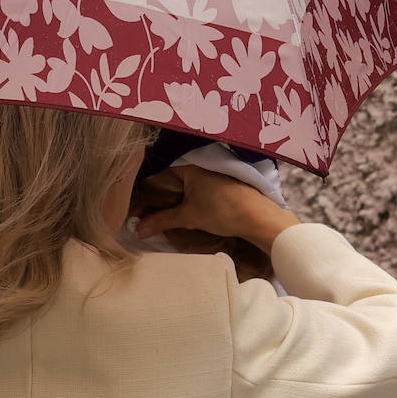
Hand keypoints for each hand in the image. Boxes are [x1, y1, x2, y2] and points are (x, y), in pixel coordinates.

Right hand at [134, 165, 299, 254]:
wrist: (259, 218)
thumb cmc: (222, 211)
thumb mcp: (188, 216)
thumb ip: (161, 221)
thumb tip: (138, 230)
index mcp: (189, 168)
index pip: (159, 177)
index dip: (146, 196)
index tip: (136, 212)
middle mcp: (200, 168)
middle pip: (171, 184)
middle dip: (157, 202)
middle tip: (145, 219)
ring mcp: (213, 177)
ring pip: (184, 190)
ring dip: (172, 204)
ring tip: (161, 220)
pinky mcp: (223, 188)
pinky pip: (197, 193)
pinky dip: (187, 204)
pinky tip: (183, 217)